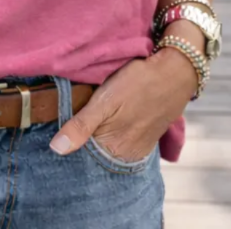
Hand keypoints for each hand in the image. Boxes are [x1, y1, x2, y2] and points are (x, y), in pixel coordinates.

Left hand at [49, 51, 196, 162]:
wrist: (174, 74)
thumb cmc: (138, 83)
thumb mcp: (105, 100)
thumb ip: (81, 125)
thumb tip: (56, 149)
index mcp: (113, 150)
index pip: (81, 156)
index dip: (70, 140)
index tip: (59, 127)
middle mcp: (126, 157)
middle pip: (94, 153)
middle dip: (83, 140)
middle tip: (77, 116)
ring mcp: (137, 150)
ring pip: (107, 148)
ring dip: (98, 136)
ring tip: (95, 116)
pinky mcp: (145, 142)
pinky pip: (122, 144)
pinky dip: (113, 135)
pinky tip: (110, 120)